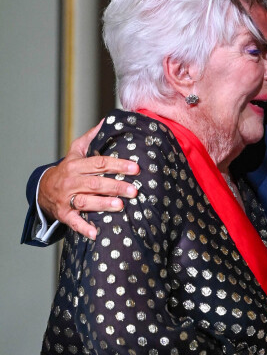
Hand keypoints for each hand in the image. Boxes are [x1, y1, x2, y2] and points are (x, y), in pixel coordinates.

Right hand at [38, 121, 139, 239]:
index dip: (118, 165)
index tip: (135, 168)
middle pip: (95, 183)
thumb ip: (91, 138)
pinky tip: (96, 233)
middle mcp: (71, 181)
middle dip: (115, 186)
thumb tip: (107, 121)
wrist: (43, 190)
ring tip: (120, 206)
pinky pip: (74, 222)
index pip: (99, 163)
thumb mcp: (75, 152)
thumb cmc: (67, 170)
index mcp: (76, 165)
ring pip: (86, 201)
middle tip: (134, 190)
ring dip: (103, 204)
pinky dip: (84, 228)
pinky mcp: (64, 214)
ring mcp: (67, 199)